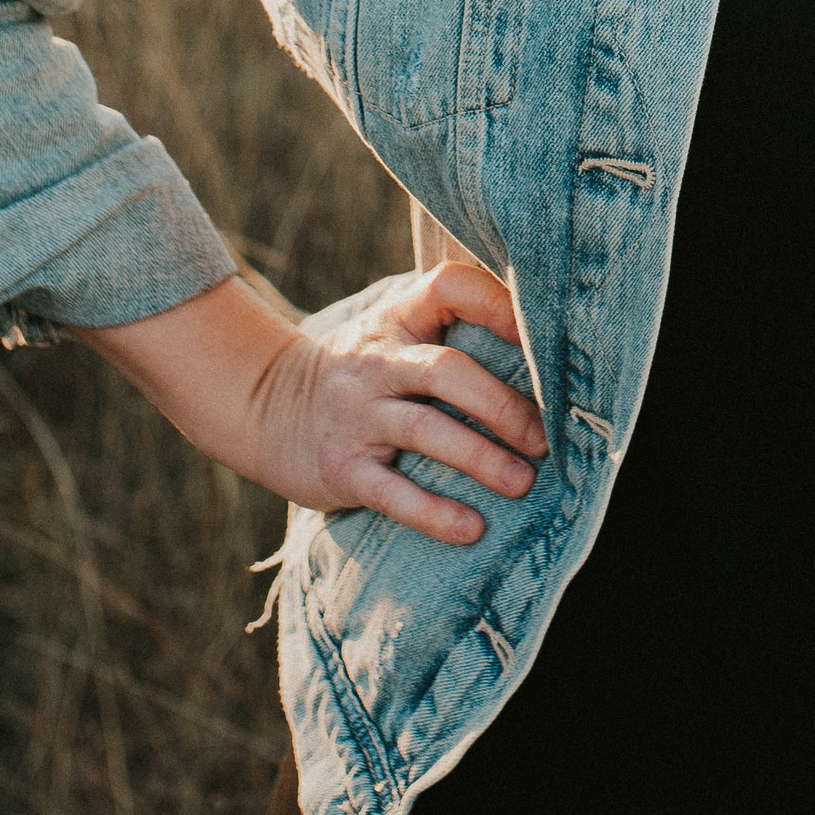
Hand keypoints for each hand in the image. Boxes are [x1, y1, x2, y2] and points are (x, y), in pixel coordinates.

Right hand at [75, 262, 548, 542]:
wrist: (267, 405)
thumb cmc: (366, 368)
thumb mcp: (397, 327)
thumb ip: (455, 322)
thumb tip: (547, 339)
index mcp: (400, 317)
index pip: (450, 285)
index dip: (499, 305)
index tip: (547, 338)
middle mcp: (380, 362)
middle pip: (447, 372)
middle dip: (501, 404)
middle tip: (546, 437)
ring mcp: (359, 415)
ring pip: (425, 431)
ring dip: (479, 458)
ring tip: (523, 482)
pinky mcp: (342, 468)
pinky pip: (392, 492)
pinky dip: (434, 512)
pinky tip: (471, 528)